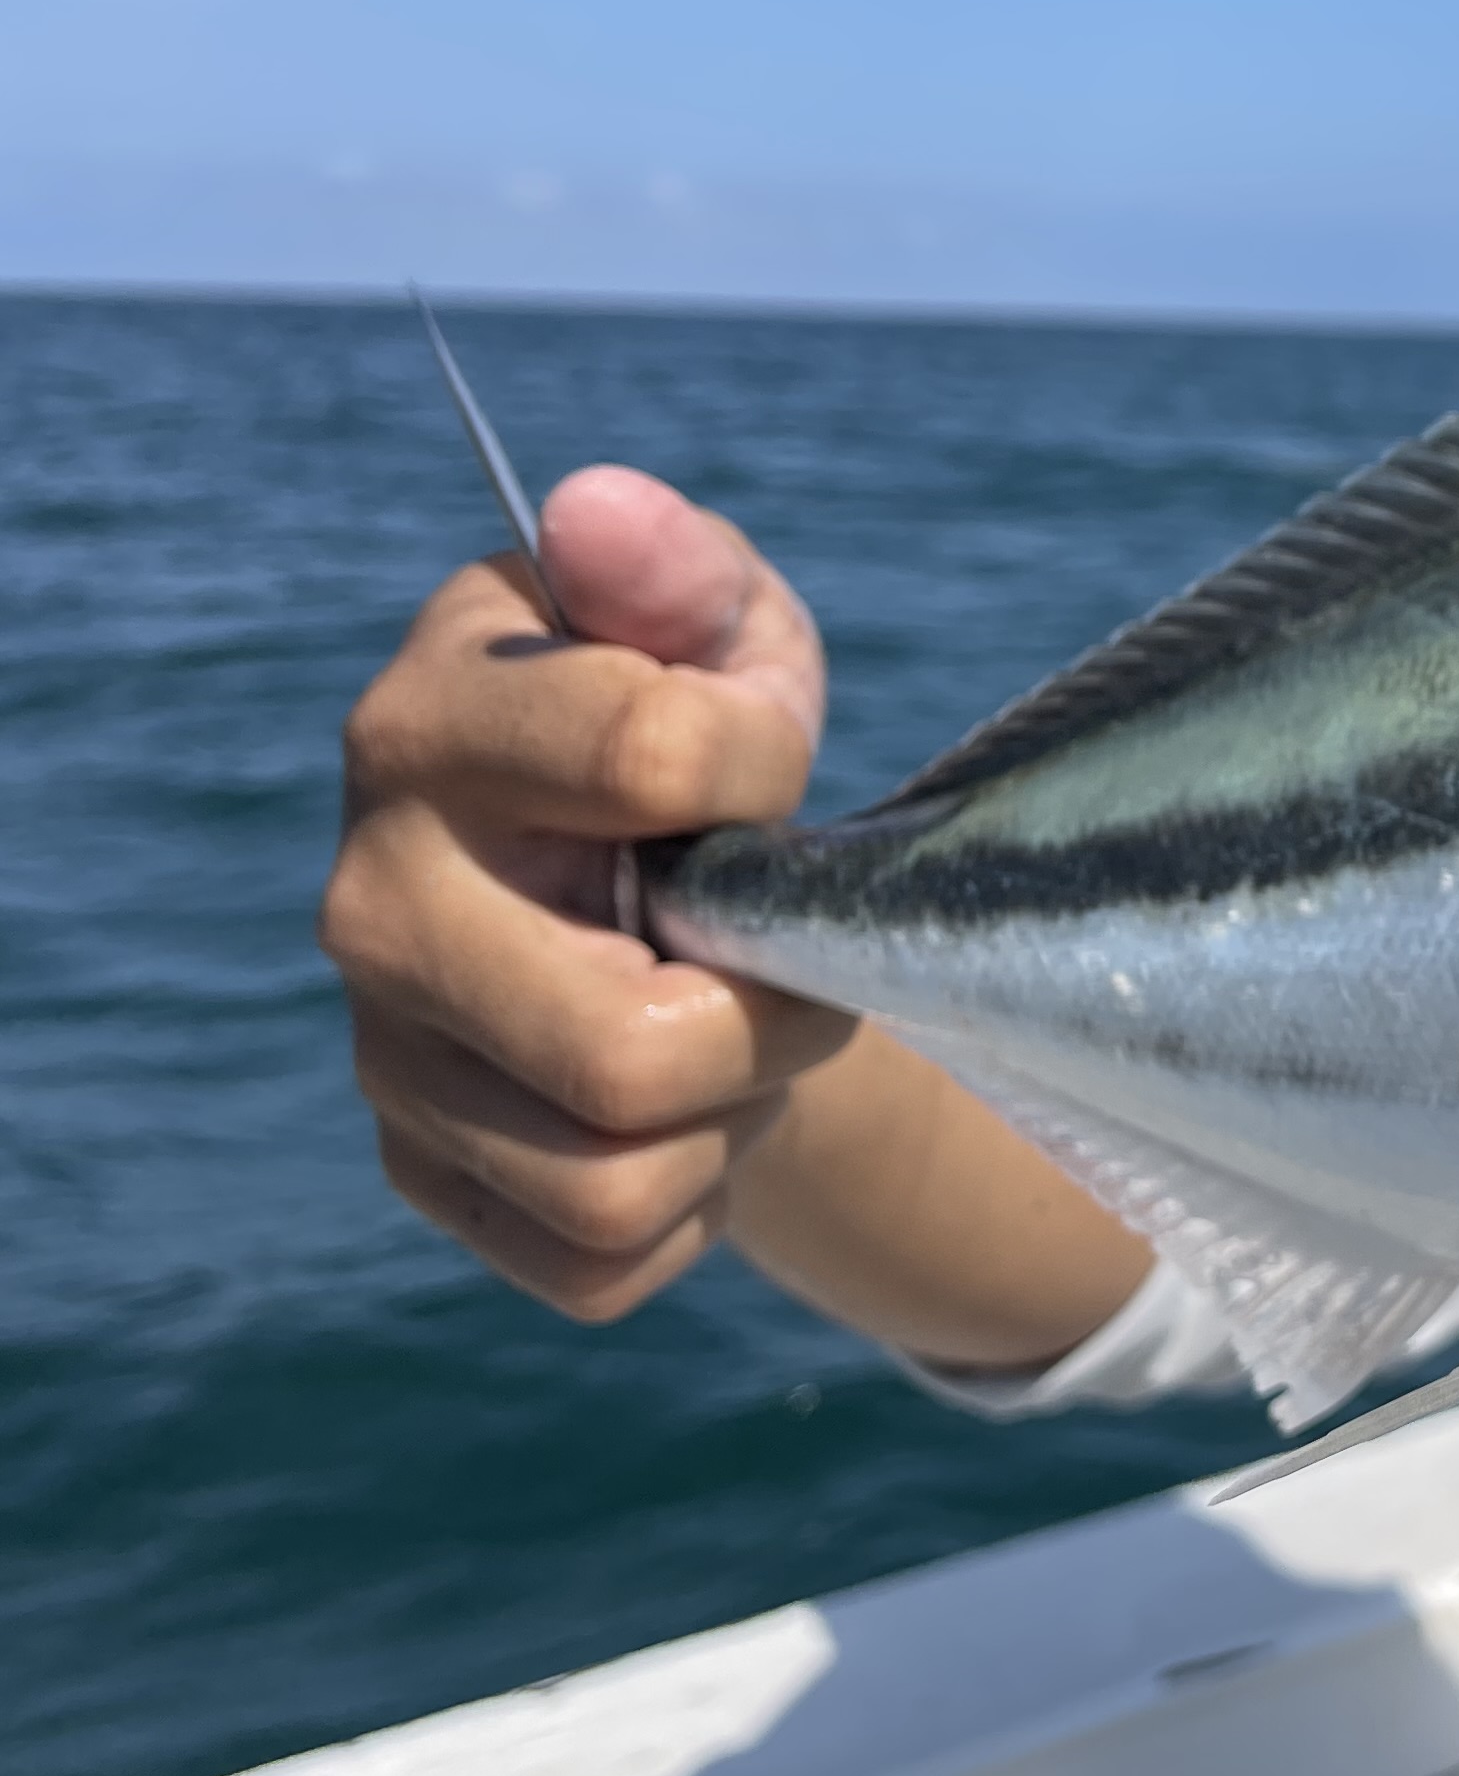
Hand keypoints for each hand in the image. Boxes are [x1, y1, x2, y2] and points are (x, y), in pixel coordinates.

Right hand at [323, 467, 851, 1318]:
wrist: (664, 900)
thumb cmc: (696, 744)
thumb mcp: (717, 630)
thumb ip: (678, 571)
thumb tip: (599, 514)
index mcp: (426, 725)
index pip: (658, 761)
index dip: (767, 773)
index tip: (761, 769)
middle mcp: (371, 902)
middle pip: (631, 1051)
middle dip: (769, 1015)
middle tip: (771, 951)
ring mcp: (384, 1055)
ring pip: (623, 1179)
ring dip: (731, 1114)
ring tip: (725, 1023)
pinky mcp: (422, 1176)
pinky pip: (604, 1262)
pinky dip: (687, 1207)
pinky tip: (679, 1110)